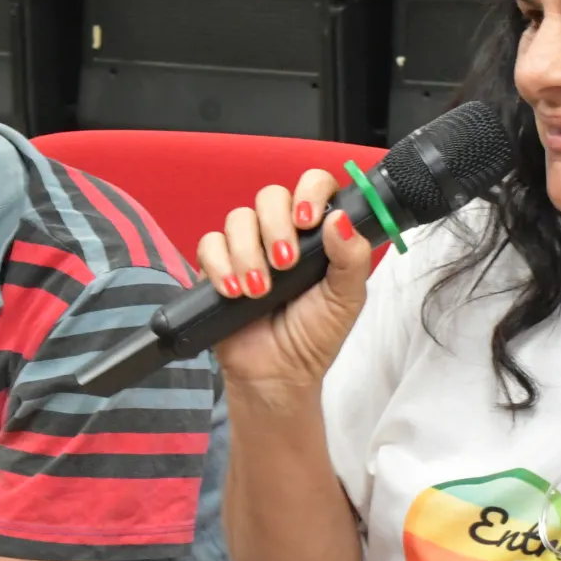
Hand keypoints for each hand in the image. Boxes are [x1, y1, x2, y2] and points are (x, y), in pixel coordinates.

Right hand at [196, 169, 372, 393]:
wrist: (278, 373)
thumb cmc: (315, 335)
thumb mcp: (346, 299)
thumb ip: (352, 258)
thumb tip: (339, 219)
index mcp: (316, 234)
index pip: (313, 186)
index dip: (309, 192)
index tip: (307, 221)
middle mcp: (280, 233)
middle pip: (270, 196)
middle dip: (276, 228)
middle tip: (285, 264)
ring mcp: (247, 247)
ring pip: (238, 218)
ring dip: (248, 253)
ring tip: (259, 290)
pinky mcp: (217, 266)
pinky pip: (209, 244)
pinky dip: (220, 266)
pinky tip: (235, 292)